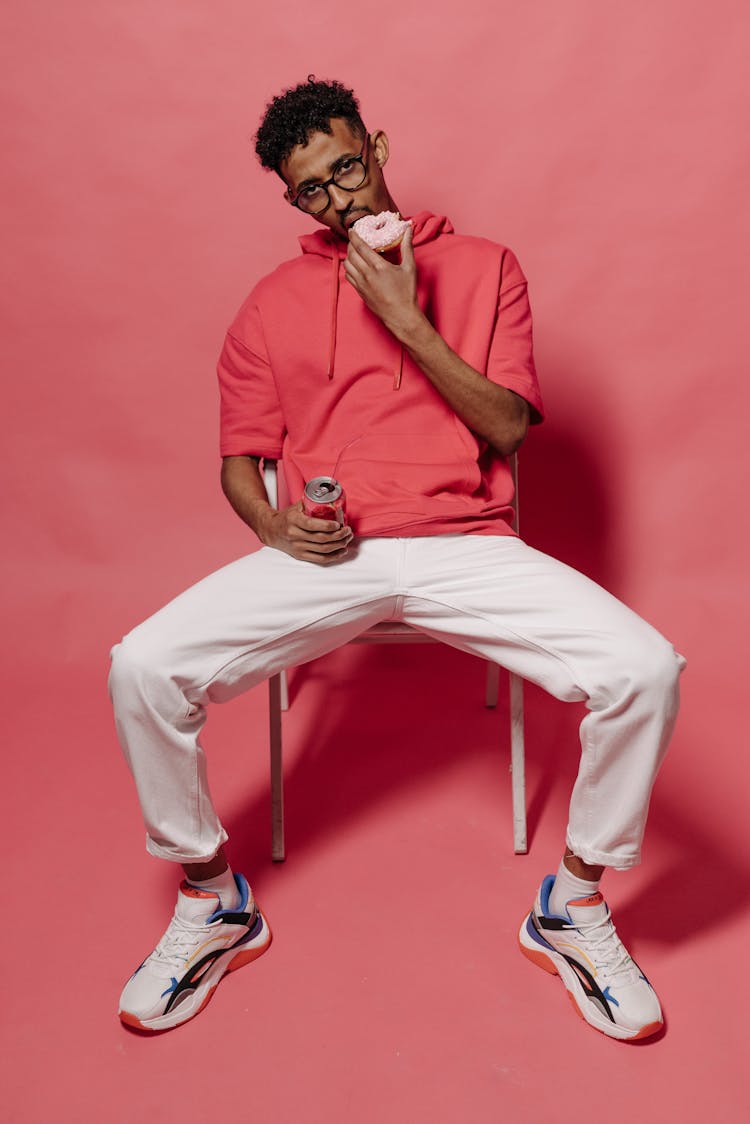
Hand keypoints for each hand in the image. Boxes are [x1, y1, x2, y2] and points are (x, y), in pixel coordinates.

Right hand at [258, 500, 353, 564]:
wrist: (271, 530)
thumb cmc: (286, 518)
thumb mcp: (296, 507)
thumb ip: (311, 503)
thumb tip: (331, 499)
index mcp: (293, 520)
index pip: (312, 525)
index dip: (328, 526)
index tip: (338, 524)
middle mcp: (294, 535)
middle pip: (321, 538)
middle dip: (338, 535)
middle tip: (348, 531)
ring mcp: (297, 547)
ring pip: (322, 549)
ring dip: (338, 545)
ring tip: (347, 539)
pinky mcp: (300, 555)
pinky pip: (320, 559)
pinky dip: (333, 556)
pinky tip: (341, 551)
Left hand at [344, 225, 422, 339]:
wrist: (400, 316)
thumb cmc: (406, 293)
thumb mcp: (410, 268)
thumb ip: (407, 246)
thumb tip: (409, 229)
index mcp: (378, 267)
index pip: (360, 247)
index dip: (354, 236)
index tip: (352, 230)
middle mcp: (366, 275)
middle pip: (351, 254)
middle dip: (351, 244)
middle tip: (354, 239)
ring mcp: (361, 285)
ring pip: (347, 265)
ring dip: (348, 256)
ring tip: (353, 251)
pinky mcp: (360, 292)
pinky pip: (348, 276)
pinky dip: (349, 268)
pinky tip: (354, 265)